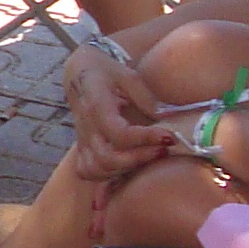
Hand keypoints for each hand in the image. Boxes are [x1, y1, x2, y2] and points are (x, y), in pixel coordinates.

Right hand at [64, 48, 175, 181]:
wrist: (79, 72)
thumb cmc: (106, 71)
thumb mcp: (128, 76)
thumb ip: (146, 98)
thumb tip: (167, 119)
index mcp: (96, 105)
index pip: (119, 133)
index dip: (145, 139)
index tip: (169, 136)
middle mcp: (86, 126)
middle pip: (107, 158)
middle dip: (139, 159)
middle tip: (162, 150)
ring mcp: (81, 139)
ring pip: (96, 169)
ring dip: (124, 169)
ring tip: (147, 157)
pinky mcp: (80, 146)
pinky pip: (86, 170)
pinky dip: (104, 176)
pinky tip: (123, 167)